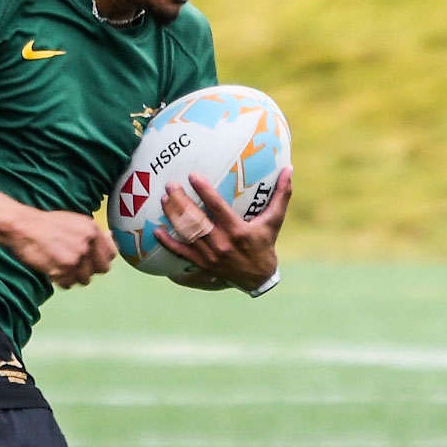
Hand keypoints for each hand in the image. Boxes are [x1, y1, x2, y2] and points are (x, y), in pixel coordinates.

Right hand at [7, 209, 115, 288]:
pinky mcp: (62, 269)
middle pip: (101, 269)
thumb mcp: (75, 221)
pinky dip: (61, 281)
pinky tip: (53, 270)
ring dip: (74, 276)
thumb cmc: (46, 224)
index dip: (101, 260)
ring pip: (85, 279)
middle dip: (90, 270)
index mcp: (92, 229)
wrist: (23, 227)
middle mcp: (87, 243)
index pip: (111, 254)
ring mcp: (76, 257)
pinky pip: (68, 284)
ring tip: (61, 267)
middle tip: (75, 266)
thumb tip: (110, 238)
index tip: (93, 261)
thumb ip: (92, 232)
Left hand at [154, 167, 292, 290]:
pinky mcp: (203, 265)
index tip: (192, 176)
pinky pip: (182, 254)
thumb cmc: (265, 243)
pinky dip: (169, 243)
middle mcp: (222, 244)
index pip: (218, 208)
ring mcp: (211, 256)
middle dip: (181, 203)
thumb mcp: (275, 220)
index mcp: (238, 231)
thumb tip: (289, 168)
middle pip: (197, 221)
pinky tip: (157, 232)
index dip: (204, 191)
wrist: (258, 277)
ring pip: (188, 235)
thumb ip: (281, 194)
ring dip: (174, 218)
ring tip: (164, 201)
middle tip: (170, 186)